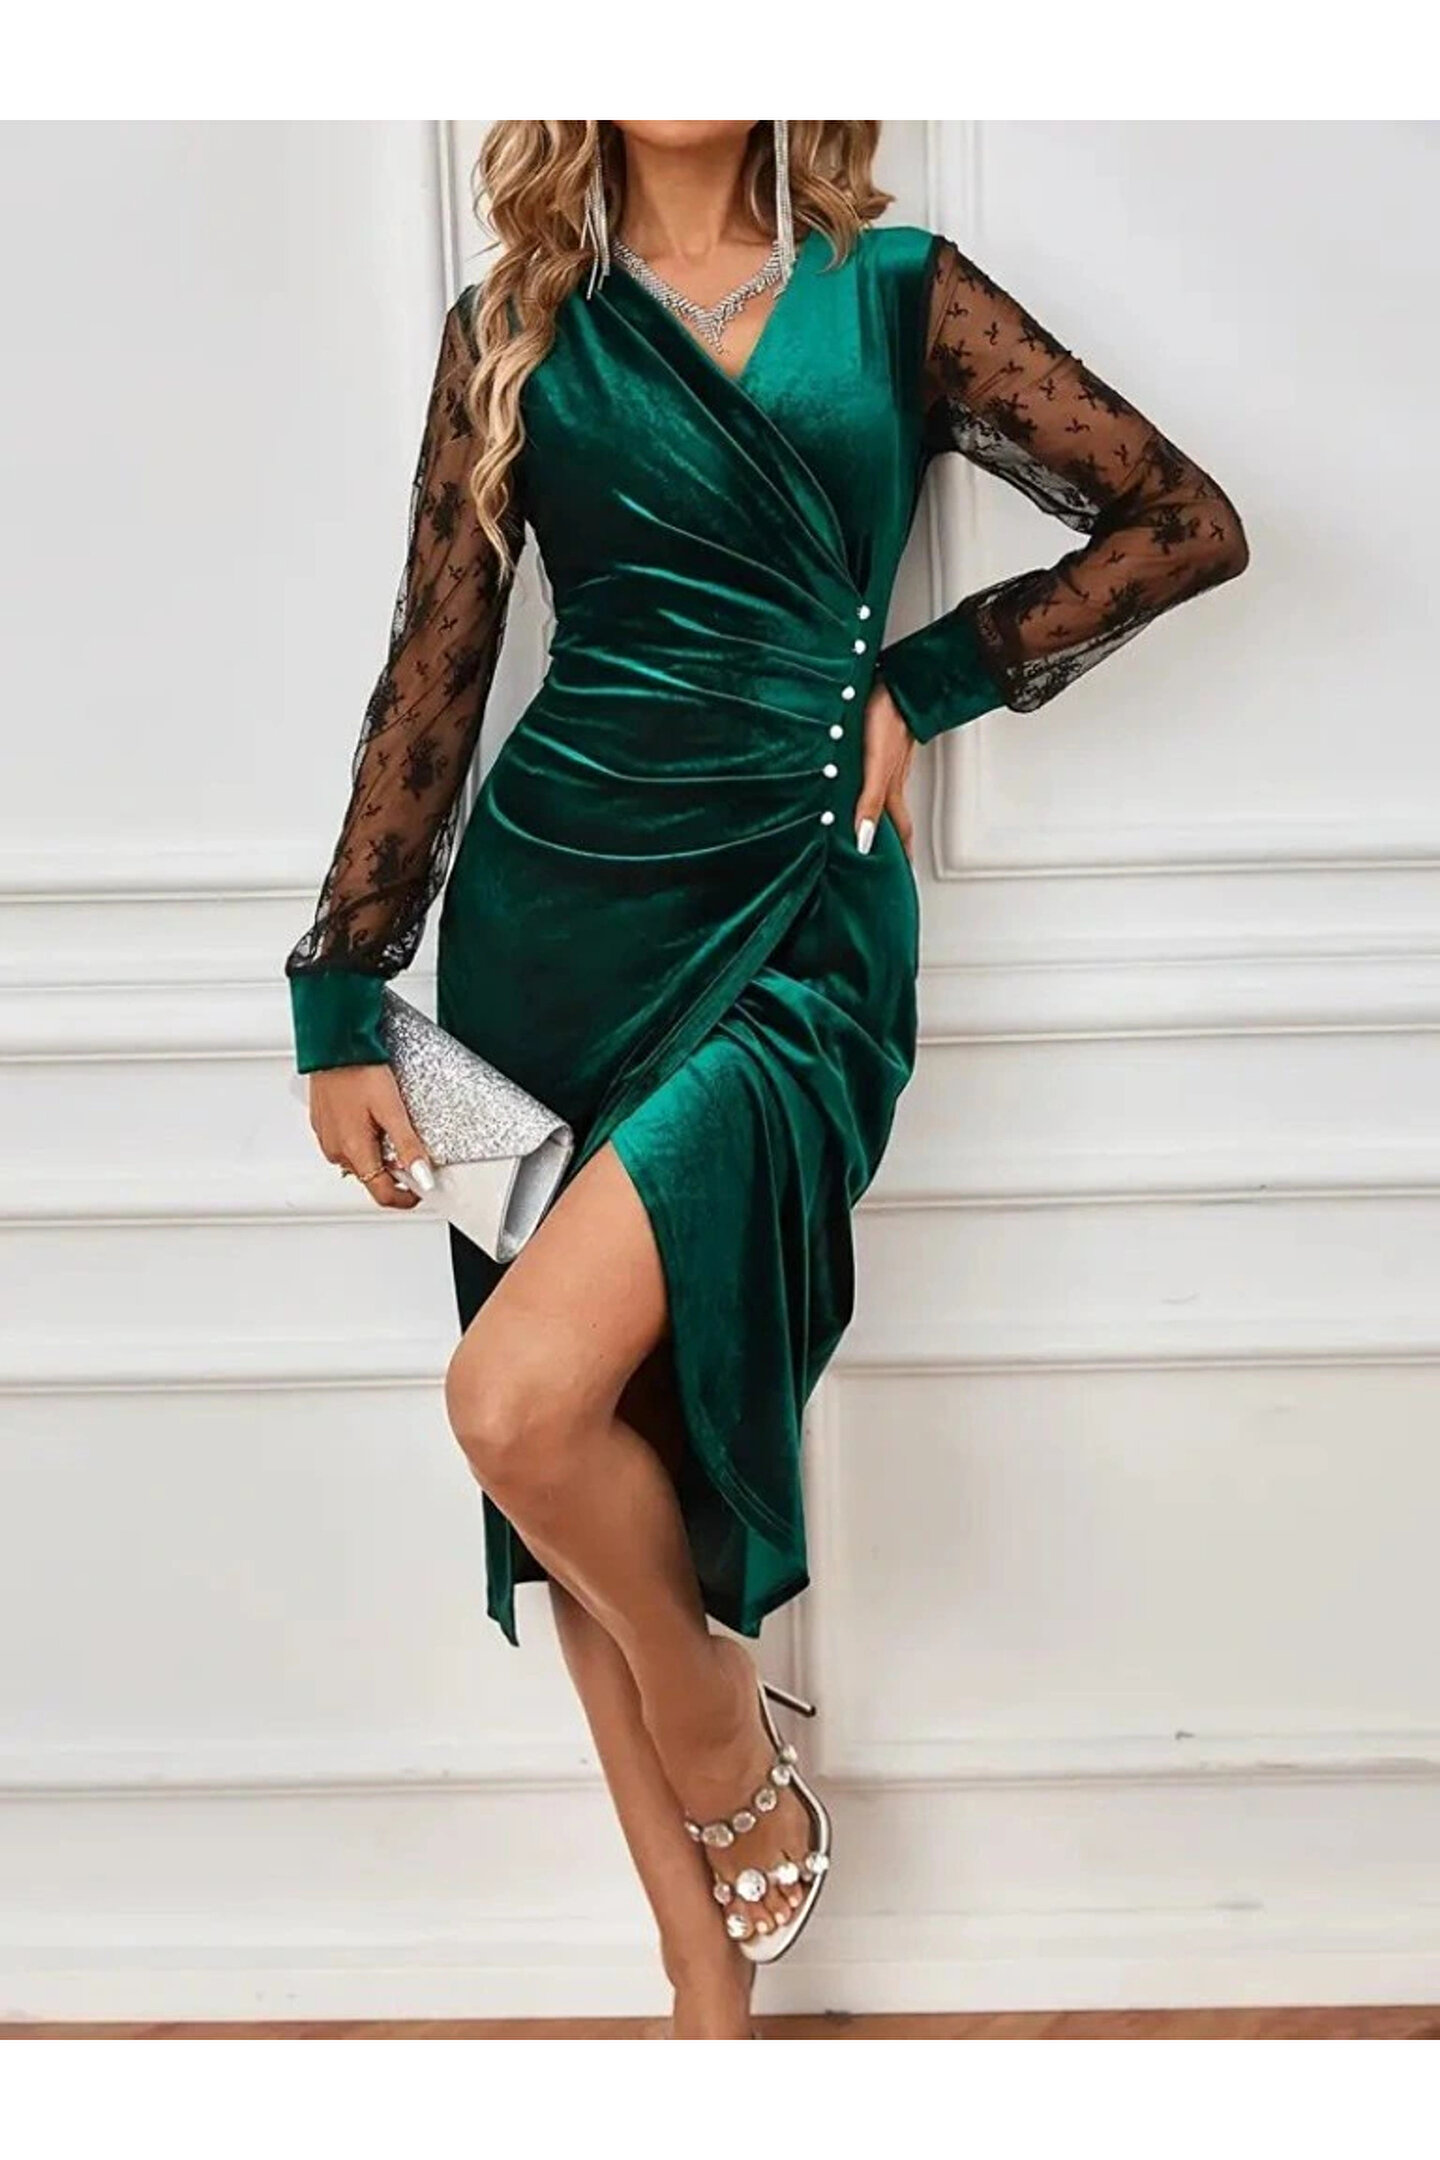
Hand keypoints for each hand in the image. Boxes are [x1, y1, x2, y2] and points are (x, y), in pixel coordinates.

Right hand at [303, 1064, 434, 1210]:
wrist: (334, 1045)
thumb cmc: (359, 1070)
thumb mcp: (393, 1109)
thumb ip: (408, 1146)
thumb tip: (423, 1176)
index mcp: (354, 1150)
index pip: (381, 1194)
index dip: (404, 1197)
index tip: (420, 1190)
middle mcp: (336, 1150)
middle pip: (370, 1177)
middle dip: (393, 1170)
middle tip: (410, 1148)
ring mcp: (326, 1138)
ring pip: (358, 1160)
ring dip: (376, 1153)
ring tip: (389, 1125)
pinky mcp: (322, 1124)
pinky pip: (345, 1143)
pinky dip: (362, 1139)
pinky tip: (370, 1117)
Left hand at [855, 679, 916, 858]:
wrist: (898, 682)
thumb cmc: (888, 719)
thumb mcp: (876, 768)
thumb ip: (870, 802)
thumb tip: (864, 839)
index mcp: (892, 788)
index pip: (900, 830)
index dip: (901, 853)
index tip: (901, 874)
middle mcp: (892, 777)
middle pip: (895, 816)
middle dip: (895, 839)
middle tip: (892, 860)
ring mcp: (890, 760)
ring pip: (886, 795)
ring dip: (883, 814)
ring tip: (875, 829)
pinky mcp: (885, 743)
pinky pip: (881, 775)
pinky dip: (875, 788)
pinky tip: (864, 782)